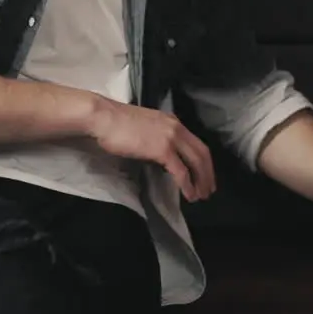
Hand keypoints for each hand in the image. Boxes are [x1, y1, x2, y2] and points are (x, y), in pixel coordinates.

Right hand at [86, 94, 215, 201]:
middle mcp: (176, 128)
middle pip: (202, 153)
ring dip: (201, 181)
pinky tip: (189, 195)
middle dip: (207, 174)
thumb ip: (158, 138)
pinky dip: (187, 185)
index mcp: (173, 122)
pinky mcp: (162, 150)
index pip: (197, 143)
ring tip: (200, 196)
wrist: (104, 118)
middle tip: (208, 190)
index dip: (205, 162)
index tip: (205, 175)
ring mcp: (171, 138)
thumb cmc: (117, 124)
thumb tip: (161, 156)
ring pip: (196, 162)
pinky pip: (181, 171)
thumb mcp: (145, 127)